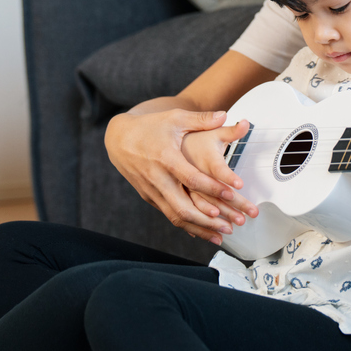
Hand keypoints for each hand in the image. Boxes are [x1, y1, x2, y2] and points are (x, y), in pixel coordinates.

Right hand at [105, 109, 257, 243]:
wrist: (118, 138)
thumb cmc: (151, 126)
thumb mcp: (175, 118)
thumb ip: (201, 119)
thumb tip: (225, 114)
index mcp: (166, 158)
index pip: (191, 178)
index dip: (212, 187)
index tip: (232, 194)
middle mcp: (157, 178)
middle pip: (183, 206)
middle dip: (208, 219)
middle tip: (231, 226)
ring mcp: (151, 190)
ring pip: (176, 216)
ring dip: (200, 228)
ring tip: (222, 236)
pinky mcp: (149, 197)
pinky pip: (169, 215)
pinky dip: (187, 226)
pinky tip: (204, 232)